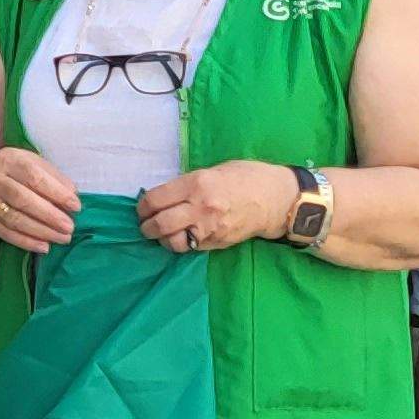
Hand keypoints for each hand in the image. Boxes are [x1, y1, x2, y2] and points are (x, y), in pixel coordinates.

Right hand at [0, 146, 80, 249]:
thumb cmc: (10, 168)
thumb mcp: (29, 160)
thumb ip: (51, 175)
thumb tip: (72, 194)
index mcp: (9, 160)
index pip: (35, 178)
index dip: (57, 193)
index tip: (76, 206)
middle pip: (23, 200)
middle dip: (50, 216)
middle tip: (70, 227)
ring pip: (14, 220)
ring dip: (41, 231)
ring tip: (62, 238)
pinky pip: (5, 233)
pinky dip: (26, 242)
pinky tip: (44, 246)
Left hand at [135, 160, 302, 256]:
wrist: (276, 199)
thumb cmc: (245, 177)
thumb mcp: (213, 171)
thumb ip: (187, 184)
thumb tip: (163, 196)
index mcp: (197, 184)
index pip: (155, 199)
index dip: (142, 206)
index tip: (143, 208)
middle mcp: (201, 207)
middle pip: (160, 224)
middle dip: (146, 226)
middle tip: (146, 224)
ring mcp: (210, 228)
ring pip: (173, 242)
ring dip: (162, 239)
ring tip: (162, 234)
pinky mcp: (217, 242)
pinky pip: (191, 248)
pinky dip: (181, 244)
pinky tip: (182, 236)